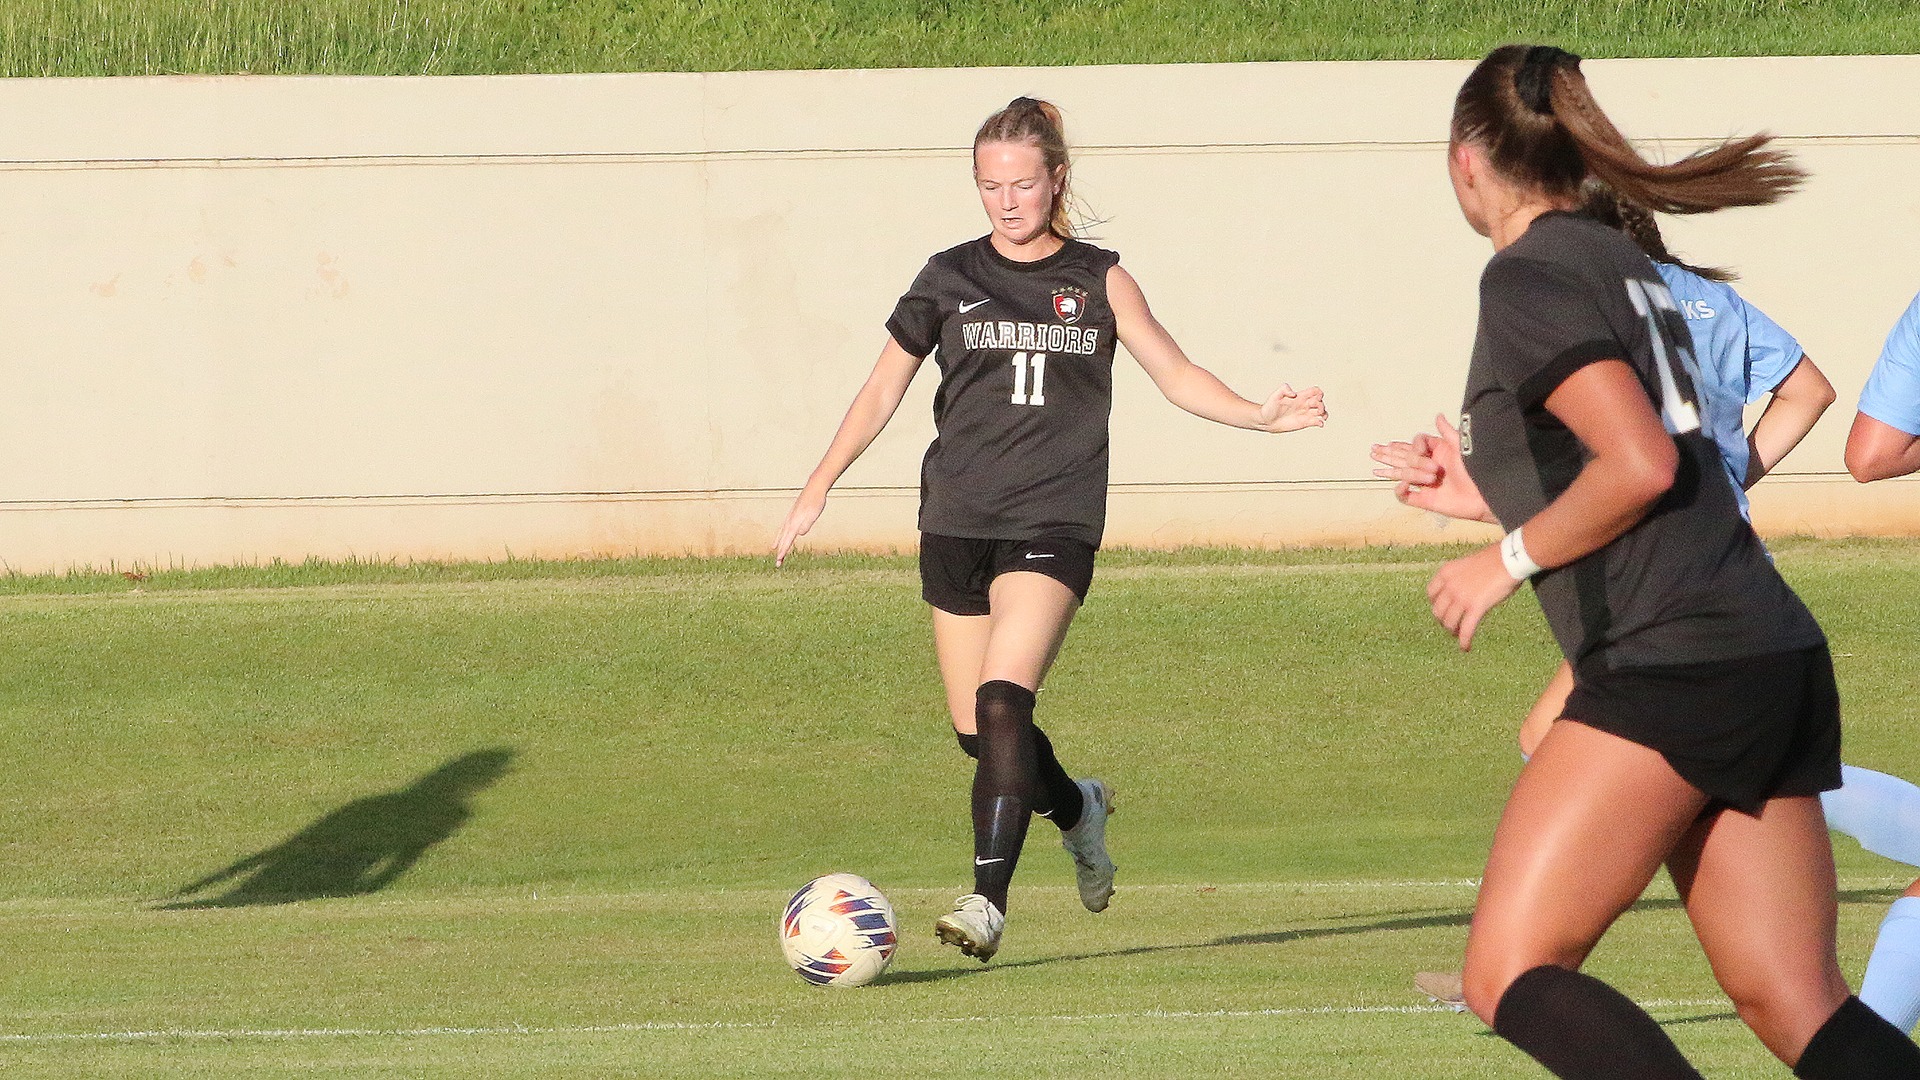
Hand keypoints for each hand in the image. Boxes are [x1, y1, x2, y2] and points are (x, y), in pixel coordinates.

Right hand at [774, 488, 826, 566]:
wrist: (815, 488)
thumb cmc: (816, 502)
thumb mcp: (813, 514)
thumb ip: (806, 525)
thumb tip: (800, 533)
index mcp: (795, 522)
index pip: (788, 540)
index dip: (783, 551)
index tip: (779, 561)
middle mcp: (790, 520)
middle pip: (783, 539)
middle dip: (780, 551)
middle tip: (778, 564)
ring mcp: (790, 516)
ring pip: (782, 532)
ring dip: (779, 542)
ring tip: (774, 549)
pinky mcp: (793, 514)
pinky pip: (784, 527)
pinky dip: (781, 533)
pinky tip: (782, 534)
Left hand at [1255, 384, 1326, 431]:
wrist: (1266, 421)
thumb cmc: (1270, 407)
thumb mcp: (1275, 395)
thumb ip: (1284, 389)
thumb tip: (1294, 394)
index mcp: (1300, 396)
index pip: (1316, 391)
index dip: (1319, 393)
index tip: (1315, 399)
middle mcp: (1304, 404)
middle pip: (1321, 402)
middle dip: (1321, 405)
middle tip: (1313, 409)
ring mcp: (1305, 414)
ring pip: (1322, 412)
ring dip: (1324, 413)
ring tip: (1321, 416)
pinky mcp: (1304, 423)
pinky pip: (1317, 422)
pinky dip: (1320, 423)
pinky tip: (1318, 424)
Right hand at [1371, 413, 1492, 522]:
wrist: (1485, 494)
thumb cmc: (1477, 468)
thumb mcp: (1461, 445)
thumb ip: (1447, 431)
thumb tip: (1438, 415)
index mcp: (1437, 453)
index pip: (1414, 446)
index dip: (1406, 445)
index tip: (1407, 446)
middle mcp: (1430, 467)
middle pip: (1404, 460)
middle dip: (1389, 455)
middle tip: (1374, 450)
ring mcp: (1427, 484)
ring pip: (1404, 475)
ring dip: (1392, 471)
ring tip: (1375, 469)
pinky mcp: (1427, 500)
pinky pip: (1407, 497)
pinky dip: (1401, 491)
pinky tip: (1400, 484)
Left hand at [1427, 543, 1521, 650]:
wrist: (1509, 559)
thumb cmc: (1495, 559)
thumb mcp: (1468, 564)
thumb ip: (1461, 578)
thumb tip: (1463, 591)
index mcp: (1446, 572)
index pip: (1431, 594)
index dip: (1436, 605)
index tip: (1443, 609)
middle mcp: (1450, 586)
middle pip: (1438, 611)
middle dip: (1444, 620)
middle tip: (1453, 625)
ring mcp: (1461, 597)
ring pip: (1449, 623)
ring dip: (1453, 631)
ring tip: (1460, 635)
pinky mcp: (1476, 607)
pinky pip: (1466, 629)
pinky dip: (1464, 641)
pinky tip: (1465, 647)